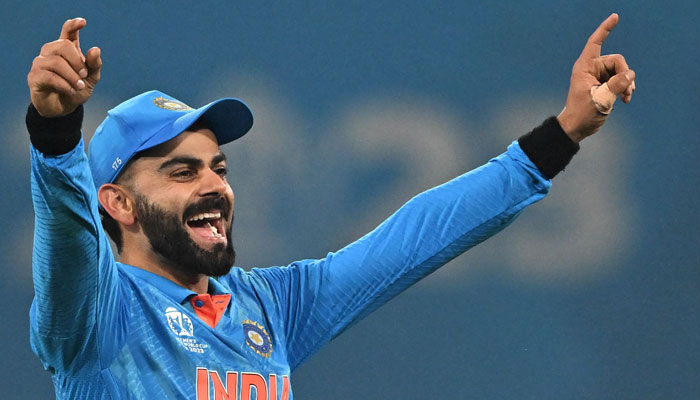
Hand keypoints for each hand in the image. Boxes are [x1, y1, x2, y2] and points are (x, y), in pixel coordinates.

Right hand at [27, 18, 101, 116]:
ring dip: (72, 76)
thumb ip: (95, 65)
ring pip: (56, 62)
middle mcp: (51, 52)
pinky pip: (50, 76)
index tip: (83, 22)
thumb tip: (95, 50)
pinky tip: (71, 90)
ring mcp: (40, 63)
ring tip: (79, 86)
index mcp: (66, 50)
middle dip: (77, 61)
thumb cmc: (76, 90)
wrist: (64, 109)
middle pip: (63, 45)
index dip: (74, 25)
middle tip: (85, 75)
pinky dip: (64, 84)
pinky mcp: (34, 76)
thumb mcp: (91, 79)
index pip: (68, 33)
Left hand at [557, 13, 635, 141]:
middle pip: (617, 61)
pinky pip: (621, 80)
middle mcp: (592, 68)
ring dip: (627, 84)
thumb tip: (630, 75)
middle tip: (626, 93)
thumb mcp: (601, 100)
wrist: (577, 127)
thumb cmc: (582, 114)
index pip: (595, 43)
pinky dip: (626, 89)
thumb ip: (616, 85)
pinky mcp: (605, 84)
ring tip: (626, 98)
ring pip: (622, 71)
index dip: (605, 29)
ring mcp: (599, 76)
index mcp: (585, 67)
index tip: (615, 17)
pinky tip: (625, 100)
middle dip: (625, 75)